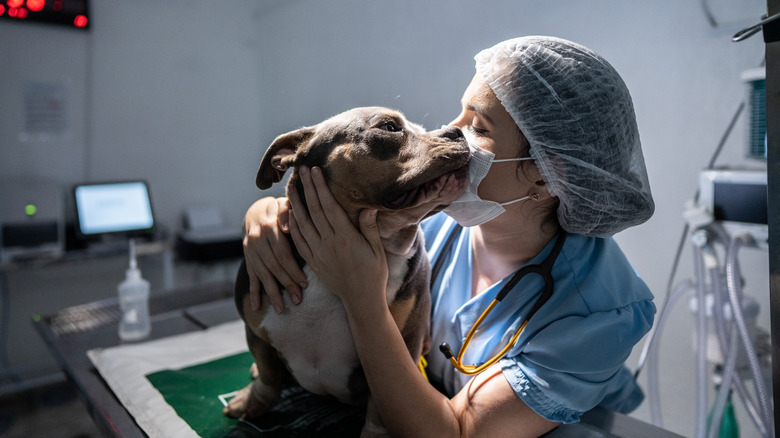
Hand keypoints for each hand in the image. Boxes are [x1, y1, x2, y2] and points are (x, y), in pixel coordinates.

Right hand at [242, 197, 307, 312]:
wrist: (256, 211)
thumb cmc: (279, 209)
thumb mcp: (284, 205)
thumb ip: (287, 213)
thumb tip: (286, 227)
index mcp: (269, 227)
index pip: (282, 253)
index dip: (293, 269)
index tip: (305, 283)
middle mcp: (257, 240)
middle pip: (273, 267)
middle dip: (286, 285)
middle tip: (298, 300)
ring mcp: (250, 251)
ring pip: (263, 274)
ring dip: (272, 293)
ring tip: (282, 310)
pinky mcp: (247, 258)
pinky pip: (251, 276)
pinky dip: (254, 292)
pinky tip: (257, 306)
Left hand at [288, 166, 387, 306]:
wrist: (361, 300)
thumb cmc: (373, 274)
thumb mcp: (377, 250)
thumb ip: (370, 228)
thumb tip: (368, 208)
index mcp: (346, 238)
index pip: (329, 207)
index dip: (321, 187)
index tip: (315, 171)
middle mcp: (329, 244)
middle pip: (314, 210)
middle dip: (307, 188)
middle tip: (301, 169)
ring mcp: (319, 253)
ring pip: (302, 224)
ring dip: (295, 203)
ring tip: (290, 186)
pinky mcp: (313, 262)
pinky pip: (299, 241)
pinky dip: (293, 226)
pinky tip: (289, 213)